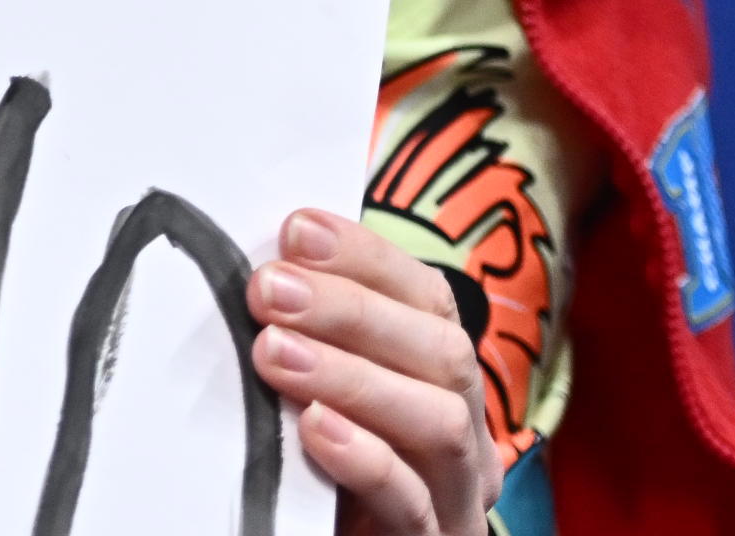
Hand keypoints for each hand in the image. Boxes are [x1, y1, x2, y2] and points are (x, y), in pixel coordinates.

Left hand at [250, 208, 498, 533]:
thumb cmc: (322, 468)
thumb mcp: (323, 390)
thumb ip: (312, 333)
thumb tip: (268, 257)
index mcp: (444, 379)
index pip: (429, 300)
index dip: (368, 258)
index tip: (297, 230)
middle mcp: (467, 432)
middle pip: (441, 353)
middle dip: (352, 310)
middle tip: (268, 289)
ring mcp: (457, 494)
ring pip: (440, 422)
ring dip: (355, 377)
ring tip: (275, 352)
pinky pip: (413, 504)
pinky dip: (366, 459)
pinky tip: (314, 429)